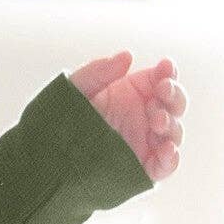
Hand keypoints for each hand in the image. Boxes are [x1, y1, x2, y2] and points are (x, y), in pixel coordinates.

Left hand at [69, 50, 185, 183]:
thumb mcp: (76, 89)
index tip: (165, 65)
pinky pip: (165, 165)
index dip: (169, 72)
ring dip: (171, 123)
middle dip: (174, 95)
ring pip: (173, 132)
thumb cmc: (62, 118)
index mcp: (134, 93)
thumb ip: (98, 71)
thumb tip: (127, 56)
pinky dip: (171, 158)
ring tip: (157, 119)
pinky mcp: (142, 168)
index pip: (163, 78)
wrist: (48, 155)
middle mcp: (144, 116)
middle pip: (175, 104)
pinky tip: (166, 149)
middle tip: (162, 91)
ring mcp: (145, 142)